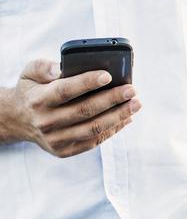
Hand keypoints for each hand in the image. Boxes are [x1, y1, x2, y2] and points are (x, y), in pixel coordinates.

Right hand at [7, 59, 140, 156]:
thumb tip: (63, 67)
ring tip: (135, 104)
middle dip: (112, 99)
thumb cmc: (32, 90)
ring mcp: (56, 139)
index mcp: (38, 100)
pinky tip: (126, 118)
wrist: (18, 120)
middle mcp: (46, 121)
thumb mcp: (30, 73)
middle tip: (132, 90)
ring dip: (118, 117)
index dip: (87, 83)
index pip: (65, 90)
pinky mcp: (65, 151)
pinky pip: (94, 141)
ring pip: (93, 129)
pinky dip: (113, 130)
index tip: (109, 75)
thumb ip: (46, 67)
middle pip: (84, 111)